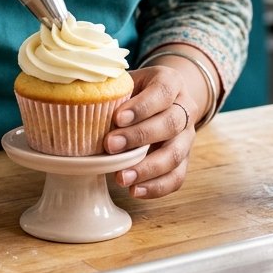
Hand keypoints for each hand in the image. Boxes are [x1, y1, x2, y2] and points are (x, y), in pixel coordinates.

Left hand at [104, 64, 197, 198]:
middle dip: (139, 137)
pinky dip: (157, 187)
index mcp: (171, 81)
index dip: (142, 107)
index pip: (162, 91)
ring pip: (175, 154)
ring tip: (121, 177)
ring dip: (148, 168)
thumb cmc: (137, 90)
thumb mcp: (127, 81)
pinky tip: (135, 190)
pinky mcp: (185, 159)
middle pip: (171, 123)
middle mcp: (185, 107)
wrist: (163, 99)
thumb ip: (113, 90)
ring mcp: (188, 135)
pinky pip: (177, 177)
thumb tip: (84, 102)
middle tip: (110, 146)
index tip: (117, 118)